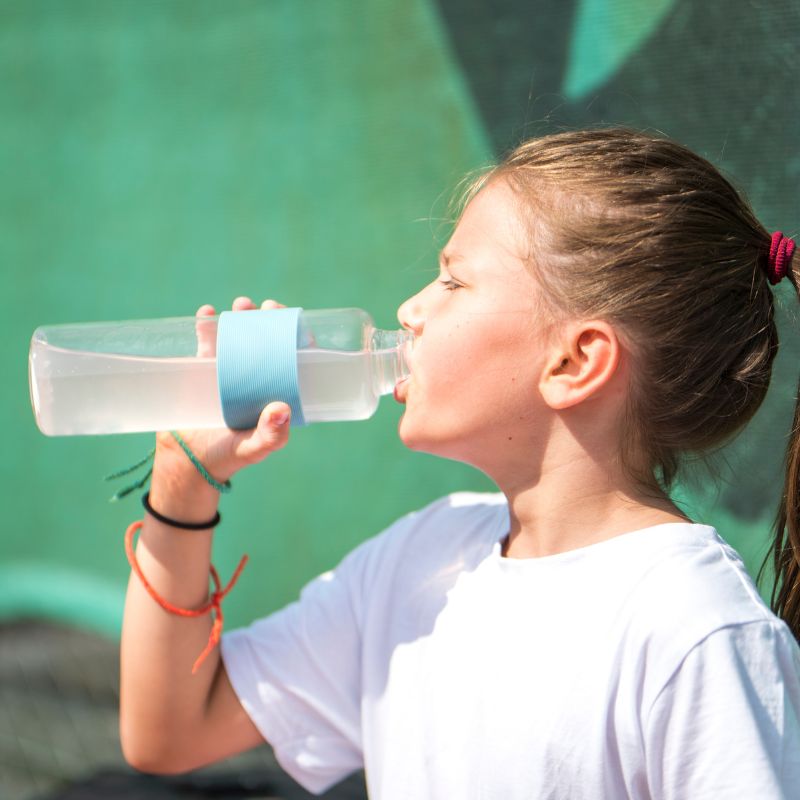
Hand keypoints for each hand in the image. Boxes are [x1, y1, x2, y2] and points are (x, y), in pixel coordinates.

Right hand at [155, 297, 290, 482]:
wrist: (186, 460)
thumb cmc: (229, 455)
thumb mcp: (255, 448)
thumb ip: (271, 435)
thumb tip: (282, 409)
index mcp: (276, 390)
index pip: (294, 357)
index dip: (297, 335)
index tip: (295, 322)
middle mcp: (256, 376)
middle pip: (267, 338)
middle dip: (268, 318)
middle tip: (265, 308)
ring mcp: (228, 369)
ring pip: (238, 333)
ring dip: (240, 315)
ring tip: (241, 306)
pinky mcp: (201, 368)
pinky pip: (206, 340)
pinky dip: (206, 324)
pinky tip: (207, 314)